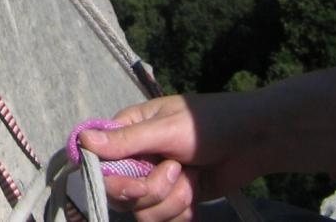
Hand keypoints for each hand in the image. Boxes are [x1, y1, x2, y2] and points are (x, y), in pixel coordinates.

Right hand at [78, 94, 268, 221]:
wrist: (254, 142)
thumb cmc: (208, 123)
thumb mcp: (166, 129)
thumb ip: (126, 140)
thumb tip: (81, 142)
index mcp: (127, 132)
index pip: (98, 163)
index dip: (111, 180)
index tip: (134, 186)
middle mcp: (136, 158)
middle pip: (120, 194)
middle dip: (150, 191)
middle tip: (176, 172)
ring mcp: (155, 181)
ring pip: (143, 211)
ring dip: (171, 200)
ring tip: (191, 177)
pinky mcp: (174, 199)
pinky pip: (164, 219)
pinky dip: (182, 210)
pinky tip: (196, 190)